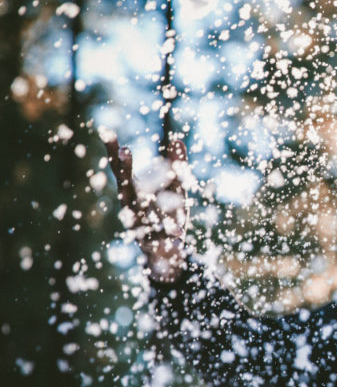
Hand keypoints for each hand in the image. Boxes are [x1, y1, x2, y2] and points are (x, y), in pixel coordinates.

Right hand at [104, 137, 190, 282]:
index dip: (114, 152)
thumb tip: (178, 140)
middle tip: (125, 150)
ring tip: (145, 188)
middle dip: (125, 169)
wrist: (168, 254)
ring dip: (141, 200)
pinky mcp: (153, 244)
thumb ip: (176, 168)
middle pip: (125, 187)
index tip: (107, 132)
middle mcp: (130, 207)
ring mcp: (139, 226)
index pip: (121, 170)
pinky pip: (161, 237)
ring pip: (138, 212)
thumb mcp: (176, 190)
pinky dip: (169, 234)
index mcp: (133, 192)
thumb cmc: (168, 217)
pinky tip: (177, 234)